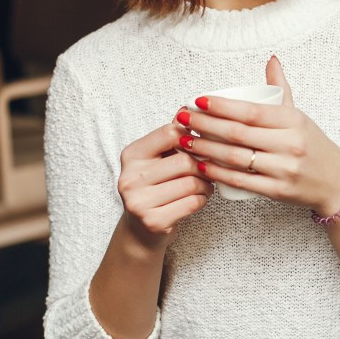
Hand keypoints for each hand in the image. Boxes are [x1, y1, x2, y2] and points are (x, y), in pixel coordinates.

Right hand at [116, 122, 212, 251]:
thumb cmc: (155, 188)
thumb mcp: (158, 159)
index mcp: (131, 155)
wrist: (141, 231)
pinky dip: (203, 199)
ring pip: (192, 182)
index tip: (205, 142)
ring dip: (206, 184)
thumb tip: (188, 107)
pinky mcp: (153, 221)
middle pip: (185, 159)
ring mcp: (139, 201)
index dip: (193, 136)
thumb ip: (172, 135)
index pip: (170, 132)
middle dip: (204, 165)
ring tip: (205, 184)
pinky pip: (193, 202)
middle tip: (209, 169)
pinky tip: (199, 198)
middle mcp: (129, 177)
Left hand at [175, 55, 339, 212]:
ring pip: (237, 157)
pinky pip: (242, 181)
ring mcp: (284, 169)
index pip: (251, 111)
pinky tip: (202, 166)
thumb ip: (281, 89)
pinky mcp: (278, 191)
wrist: (335, 183)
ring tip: (185, 141)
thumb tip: (271, 59)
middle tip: (182, 118)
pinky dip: (219, 173)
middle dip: (205, 125)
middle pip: (239, 133)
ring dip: (206, 149)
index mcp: (293, 121)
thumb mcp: (299, 115)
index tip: (198, 100)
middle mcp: (290, 143)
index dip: (221, 106)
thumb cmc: (312, 145)